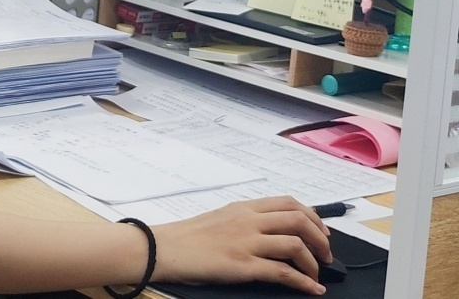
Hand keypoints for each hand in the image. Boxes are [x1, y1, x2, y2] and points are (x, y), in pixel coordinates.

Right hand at [150, 196, 331, 294]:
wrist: (165, 248)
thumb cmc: (189, 236)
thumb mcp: (221, 217)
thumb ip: (247, 220)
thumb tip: (273, 230)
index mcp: (244, 208)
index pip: (289, 203)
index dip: (313, 217)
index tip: (322, 232)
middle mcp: (248, 221)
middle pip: (298, 220)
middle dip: (321, 239)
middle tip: (326, 254)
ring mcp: (246, 242)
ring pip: (295, 245)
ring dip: (315, 262)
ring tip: (317, 273)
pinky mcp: (242, 266)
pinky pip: (282, 272)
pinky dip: (303, 282)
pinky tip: (312, 289)